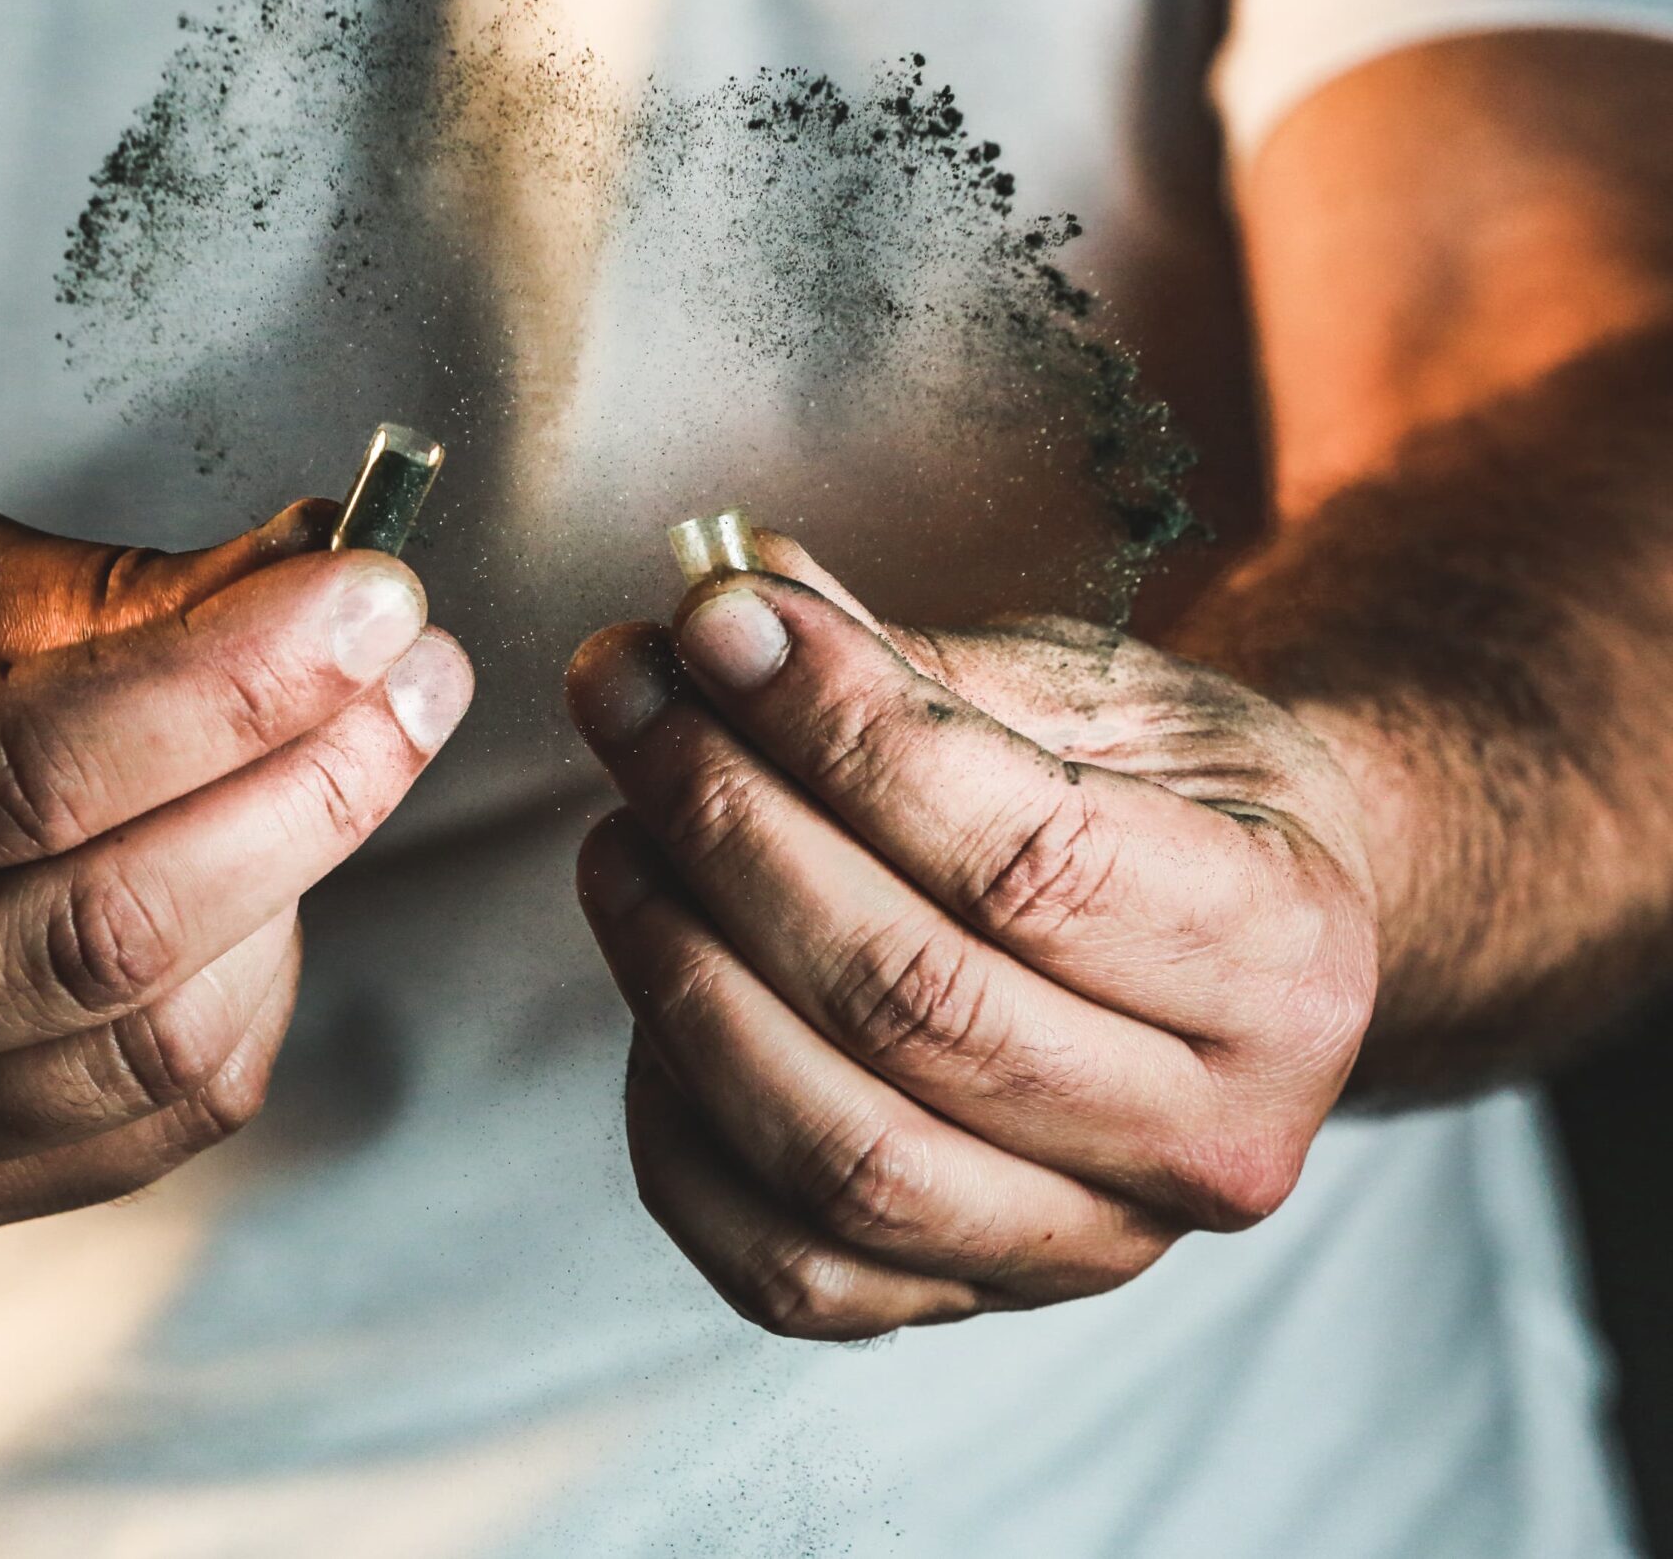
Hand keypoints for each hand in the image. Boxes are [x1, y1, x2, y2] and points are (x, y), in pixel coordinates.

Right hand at [0, 494, 470, 1240]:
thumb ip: (103, 592)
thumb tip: (326, 574)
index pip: (12, 771)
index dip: (228, 687)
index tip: (376, 599)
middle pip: (97, 930)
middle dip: (305, 787)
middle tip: (416, 675)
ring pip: (146, 1041)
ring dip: (297, 886)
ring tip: (339, 756)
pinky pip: (152, 1121)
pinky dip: (250, 994)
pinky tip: (258, 885)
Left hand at [566, 535, 1375, 1338]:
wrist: (1239, 951)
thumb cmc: (1168, 799)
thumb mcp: (1099, 693)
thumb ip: (916, 661)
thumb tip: (723, 606)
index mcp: (1288, 955)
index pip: (1026, 857)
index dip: (842, 733)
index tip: (712, 624)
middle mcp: (1215, 1137)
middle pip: (916, 1005)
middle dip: (731, 830)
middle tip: (630, 704)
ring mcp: (1092, 1245)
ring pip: (846, 1155)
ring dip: (687, 977)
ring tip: (621, 836)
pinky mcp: (973, 1303)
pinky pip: (789, 1269)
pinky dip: (684, 1135)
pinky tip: (653, 995)